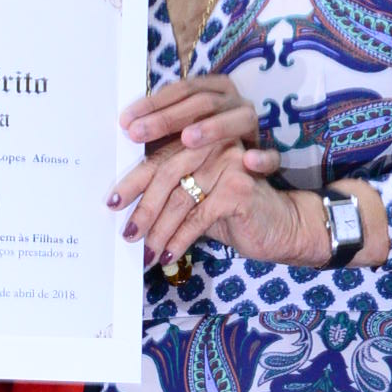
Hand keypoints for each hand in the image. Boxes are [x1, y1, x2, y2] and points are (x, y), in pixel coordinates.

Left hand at [111, 74, 285, 266]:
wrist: (279, 223)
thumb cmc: (230, 208)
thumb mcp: (196, 193)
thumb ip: (168, 185)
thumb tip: (122, 202)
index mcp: (198, 136)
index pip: (157, 156)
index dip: (132, 180)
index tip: (112, 202)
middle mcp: (213, 142)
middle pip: (166, 173)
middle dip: (144, 209)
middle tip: (127, 234)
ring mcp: (228, 161)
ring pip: (180, 198)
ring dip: (159, 231)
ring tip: (147, 253)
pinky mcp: (238, 187)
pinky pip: (199, 216)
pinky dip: (180, 240)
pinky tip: (168, 255)